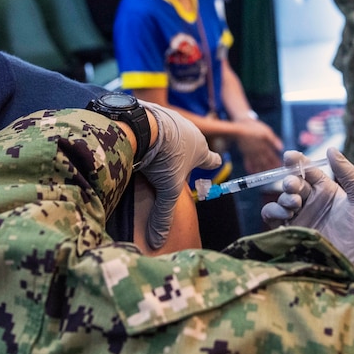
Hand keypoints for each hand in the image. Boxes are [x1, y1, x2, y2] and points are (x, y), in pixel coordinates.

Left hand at [139, 102, 221, 248]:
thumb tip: (157, 243)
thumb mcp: (166, 190)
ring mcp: (174, 118)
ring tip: (154, 155)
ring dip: (167, 143)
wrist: (143, 123)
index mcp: (200, 150)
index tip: (212, 165)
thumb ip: (163, 216)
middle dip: (185, 156)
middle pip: (192, 146)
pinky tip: (141, 140)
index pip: (212, 159)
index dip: (211, 164)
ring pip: (175, 134)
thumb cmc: (163, 158)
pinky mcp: (156, 111)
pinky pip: (157, 124)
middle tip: (172, 167)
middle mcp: (191, 131)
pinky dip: (152, 132)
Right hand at [236, 118, 282, 172]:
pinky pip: (248, 162)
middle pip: (265, 161)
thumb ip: (273, 140)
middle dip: (269, 168)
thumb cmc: (254, 127)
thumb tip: (281, 148)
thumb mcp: (266, 131)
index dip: (276, 162)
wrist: (239, 127)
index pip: (271, 156)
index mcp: (264, 145)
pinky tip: (252, 172)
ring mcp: (250, 153)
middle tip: (274, 175)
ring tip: (265, 175)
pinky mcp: (245, 153)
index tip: (280, 167)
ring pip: (257, 163)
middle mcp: (257, 151)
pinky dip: (250, 168)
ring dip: (261, 170)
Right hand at [262, 148, 353, 285]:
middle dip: (290, 181)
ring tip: (294, 204)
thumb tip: (331, 149)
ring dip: (283, 197)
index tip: (290, 157)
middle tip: (293, 186)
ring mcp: (300, 217)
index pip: (309, 170)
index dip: (298, 161)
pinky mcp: (290, 232)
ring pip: (281, 199)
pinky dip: (273, 212)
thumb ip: (348, 173)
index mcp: (327, 190)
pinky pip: (272, 217)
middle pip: (293, 183)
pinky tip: (285, 215)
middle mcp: (311, 201)